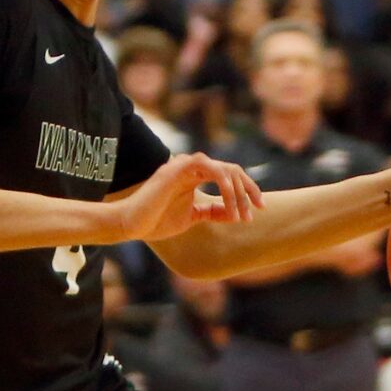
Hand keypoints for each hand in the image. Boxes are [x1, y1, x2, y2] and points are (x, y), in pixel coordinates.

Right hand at [103, 152, 261, 244]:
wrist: (132, 224)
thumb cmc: (156, 221)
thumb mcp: (192, 217)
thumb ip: (212, 212)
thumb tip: (234, 213)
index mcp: (194, 175)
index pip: (229, 174)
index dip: (247, 190)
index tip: (258, 209)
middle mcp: (191, 166)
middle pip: (232, 169)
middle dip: (248, 191)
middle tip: (255, 212)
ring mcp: (185, 165)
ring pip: (226, 169)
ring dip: (238, 192)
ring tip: (241, 214)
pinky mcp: (179, 168)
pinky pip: (213, 169)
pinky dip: (226, 186)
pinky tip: (229, 206)